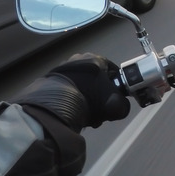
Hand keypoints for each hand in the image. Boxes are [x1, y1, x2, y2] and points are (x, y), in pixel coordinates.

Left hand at [14, 53, 129, 131]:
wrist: (57, 105)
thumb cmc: (90, 99)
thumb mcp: (117, 106)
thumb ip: (124, 105)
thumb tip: (120, 106)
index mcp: (97, 59)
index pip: (114, 72)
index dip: (117, 88)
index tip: (115, 100)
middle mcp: (80, 59)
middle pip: (97, 80)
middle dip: (100, 96)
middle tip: (100, 111)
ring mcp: (63, 67)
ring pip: (82, 86)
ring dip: (86, 100)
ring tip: (86, 116)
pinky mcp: (50, 78)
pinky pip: (68, 90)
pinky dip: (72, 100)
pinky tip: (73, 112)